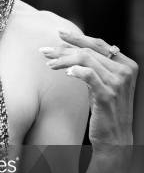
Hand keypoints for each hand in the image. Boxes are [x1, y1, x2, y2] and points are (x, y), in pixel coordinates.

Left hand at [39, 30, 138, 145]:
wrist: (115, 137)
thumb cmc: (106, 110)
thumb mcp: (104, 83)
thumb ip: (96, 67)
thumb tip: (71, 49)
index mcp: (127, 64)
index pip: (99, 44)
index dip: (78, 38)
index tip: (59, 34)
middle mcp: (125, 71)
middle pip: (90, 51)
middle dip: (64, 49)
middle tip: (45, 50)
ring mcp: (118, 83)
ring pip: (86, 60)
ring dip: (64, 60)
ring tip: (49, 64)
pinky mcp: (107, 95)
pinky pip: (88, 75)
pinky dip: (75, 71)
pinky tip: (65, 72)